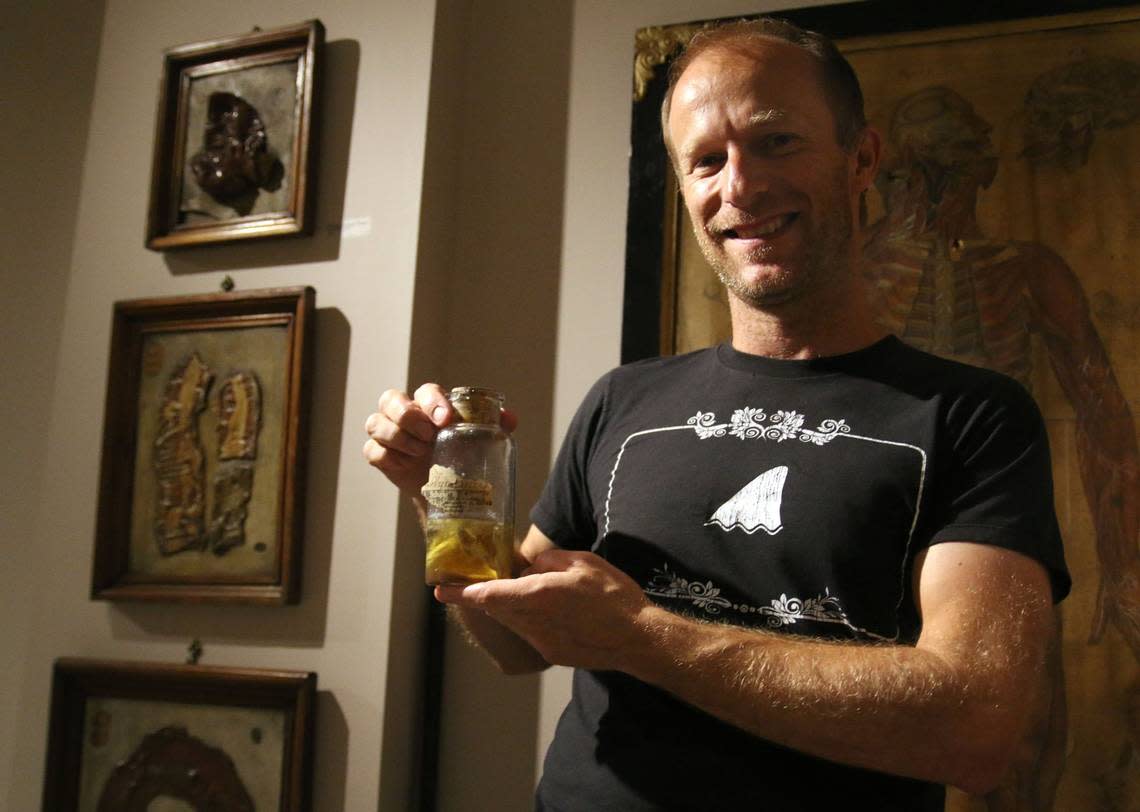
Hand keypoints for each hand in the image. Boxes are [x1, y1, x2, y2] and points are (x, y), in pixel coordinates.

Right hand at [362, 384, 518, 496]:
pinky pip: (372, 450)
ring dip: (397, 437)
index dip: (432, 402)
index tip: (445, 419)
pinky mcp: (380, 455)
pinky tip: (405, 466)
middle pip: (390, 399)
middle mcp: (404, 413)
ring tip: (420, 452)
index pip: (424, 391)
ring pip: (376, 423)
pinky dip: (387, 457)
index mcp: (429, 404)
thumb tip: (509, 418)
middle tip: (428, 436)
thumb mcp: (481, 441)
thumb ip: (495, 426)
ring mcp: (388, 433)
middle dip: (408, 416)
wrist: (447, 490)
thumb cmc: (462, 456)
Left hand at [435, 549, 652, 670]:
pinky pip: (530, 633)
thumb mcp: (582, 561)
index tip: (440, 589)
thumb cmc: (613, 596)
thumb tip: (529, 567)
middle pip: (497, 608)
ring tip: (527, 592)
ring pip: (512, 621)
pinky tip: (553, 611)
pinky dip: (530, 619)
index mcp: (538, 595)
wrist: (637, 638)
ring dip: (510, 607)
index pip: (488, 594)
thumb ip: (548, 561)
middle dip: (485, 595)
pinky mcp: (552, 653)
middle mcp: (533, 622)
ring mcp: (541, 642)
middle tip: (477, 581)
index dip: (461, 592)